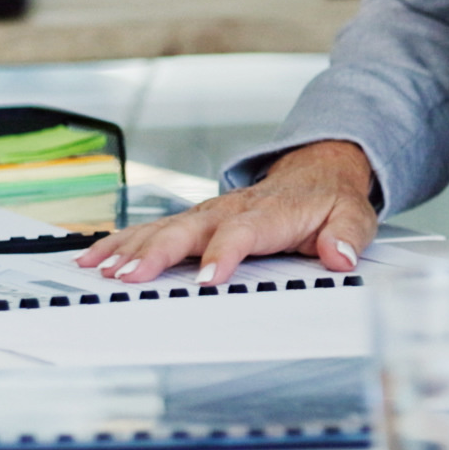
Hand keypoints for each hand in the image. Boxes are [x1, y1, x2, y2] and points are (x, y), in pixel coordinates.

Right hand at [81, 137, 375, 281]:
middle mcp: (230, 210)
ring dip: (130, 248)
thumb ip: (348, 236)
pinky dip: (122, 242)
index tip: (208, 279)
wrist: (316, 170)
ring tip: (101, 269)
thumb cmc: (329, 199)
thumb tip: (342, 256)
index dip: (223, 254)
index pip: (242, 233)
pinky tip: (96, 257)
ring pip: (162, 228)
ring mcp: (207, 213)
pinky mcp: (193, 221)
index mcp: (269, 213)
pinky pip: (153, 230)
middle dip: (157, 253)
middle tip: (131, 276)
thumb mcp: (352, 215)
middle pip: (188, 230)